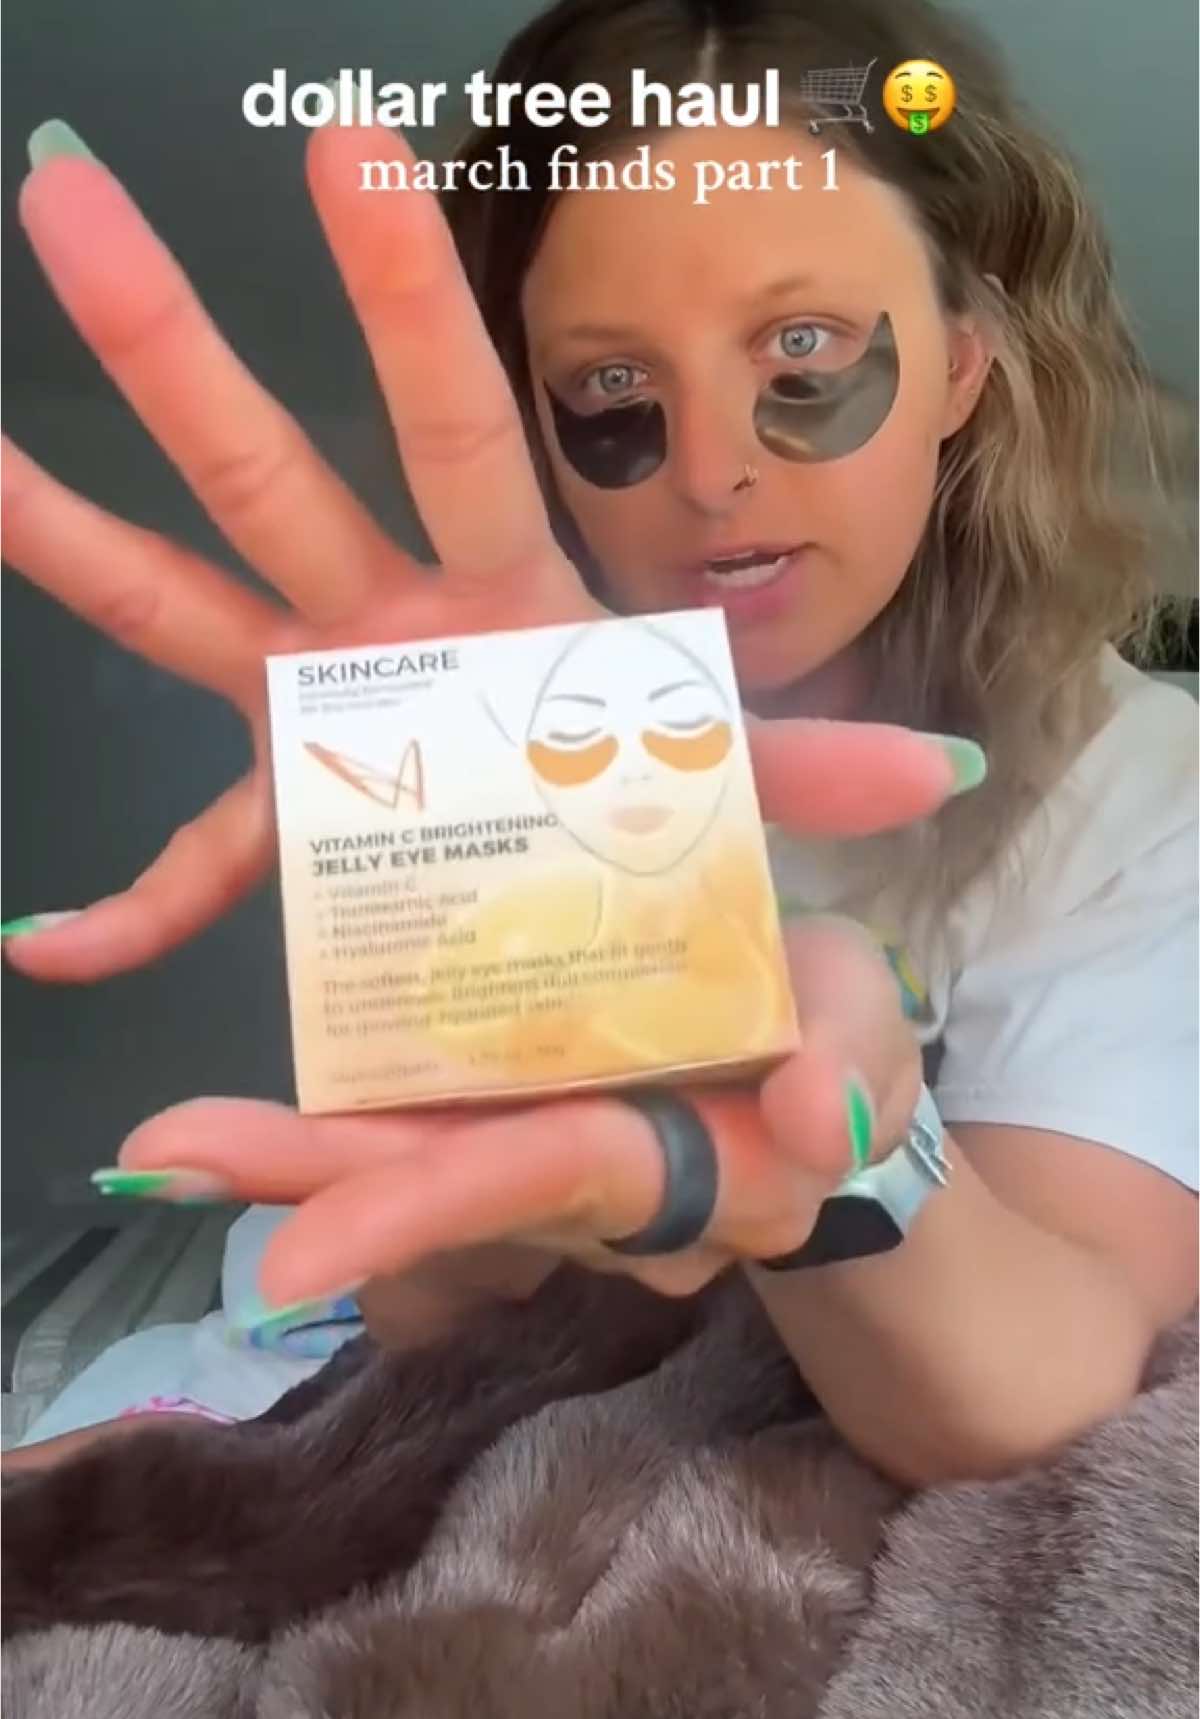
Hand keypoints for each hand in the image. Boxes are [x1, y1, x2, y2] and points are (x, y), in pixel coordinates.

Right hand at [4, 120, 965, 983]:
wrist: (612, 879)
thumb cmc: (660, 793)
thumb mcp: (732, 779)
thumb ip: (806, 765)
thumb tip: (938, 770)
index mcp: (494, 589)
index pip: (446, 419)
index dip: (402, 297)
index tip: (350, 149)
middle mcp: (386, 619)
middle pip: (264, 471)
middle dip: (173, 347)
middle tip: (65, 202)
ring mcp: (324, 704)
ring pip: (180, 605)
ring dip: (74, 545)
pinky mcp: (296, 812)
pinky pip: (203, 862)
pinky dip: (132, 909)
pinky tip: (52, 945)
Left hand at [114, 912, 922, 1301]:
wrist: (805, 1065)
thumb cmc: (832, 1045)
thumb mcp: (868, 1029)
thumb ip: (857, 1066)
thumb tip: (816, 1125)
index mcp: (668, 1161)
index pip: (542, 1177)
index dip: (427, 1208)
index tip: (296, 1255)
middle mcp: (576, 1176)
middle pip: (434, 1187)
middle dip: (310, 1185)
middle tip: (167, 1157)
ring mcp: (527, 1142)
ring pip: (403, 1159)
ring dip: (286, 1157)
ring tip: (166, 1143)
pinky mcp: (498, 1105)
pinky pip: (403, 1129)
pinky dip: (317, 1138)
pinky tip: (215, 1136)